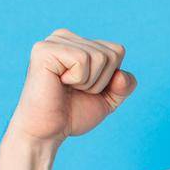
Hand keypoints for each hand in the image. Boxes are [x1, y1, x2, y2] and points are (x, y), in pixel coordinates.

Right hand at [7, 28, 136, 143]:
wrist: (47, 132)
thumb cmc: (72, 114)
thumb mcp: (108, 99)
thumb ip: (124, 85)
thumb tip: (120, 75)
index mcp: (77, 42)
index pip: (117, 51)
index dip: (109, 78)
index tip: (86, 89)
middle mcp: (65, 36)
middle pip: (112, 54)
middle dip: (100, 82)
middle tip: (74, 91)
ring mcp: (53, 41)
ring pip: (99, 57)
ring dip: (88, 82)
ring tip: (65, 88)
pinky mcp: (44, 50)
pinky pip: (82, 59)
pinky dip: (77, 79)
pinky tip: (59, 84)